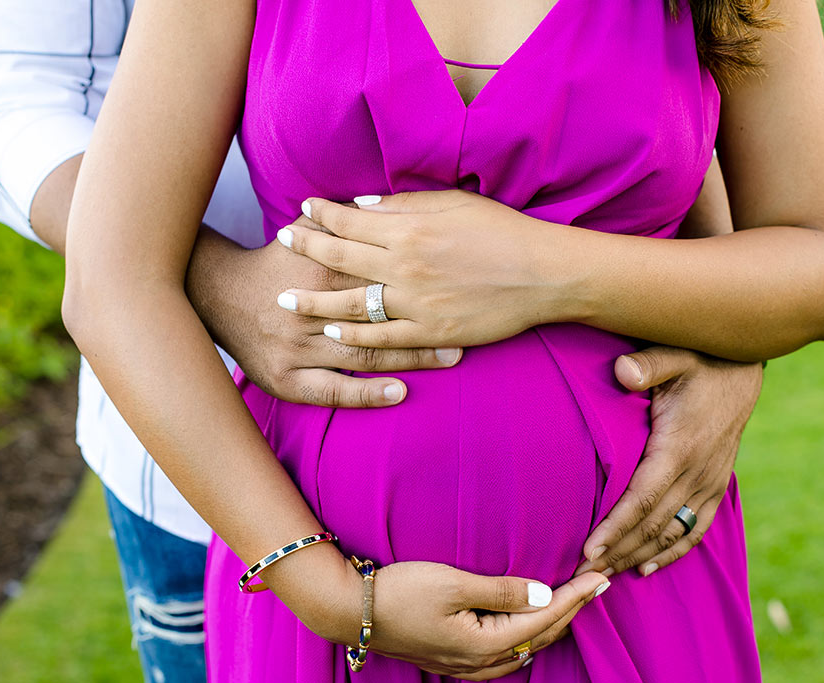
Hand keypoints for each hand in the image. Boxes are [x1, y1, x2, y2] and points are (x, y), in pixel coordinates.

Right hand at [185, 213, 462, 406]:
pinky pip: (333, 391)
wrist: (217, 294)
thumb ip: (342, 222)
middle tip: (470, 329)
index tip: (462, 284)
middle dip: (426, 323)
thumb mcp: (305, 233)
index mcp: (322, 270)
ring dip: (410, 358)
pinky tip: (399, 394)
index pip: (380, 274)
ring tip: (451, 359)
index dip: (422, 279)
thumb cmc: (274, 261)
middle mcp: (313, 310)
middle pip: (380, 317)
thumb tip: (380, 200)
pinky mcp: (288, 379)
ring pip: (364, 354)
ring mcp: (300, 348)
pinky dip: (367, 393)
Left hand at [275, 191, 564, 348]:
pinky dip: (354, 336)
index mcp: (410, 230)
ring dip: (315, 302)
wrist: (543, 275)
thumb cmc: (503, 232)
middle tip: (279, 244)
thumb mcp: (455, 204)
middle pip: (340, 259)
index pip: (351, 221)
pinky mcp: (431, 333)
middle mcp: (404, 266)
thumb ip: (405, 205)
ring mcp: (416, 303)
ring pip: (352, 305)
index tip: (302, 210)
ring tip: (287, 300)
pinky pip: (382, 337)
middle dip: (305, 250)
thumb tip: (363, 205)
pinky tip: (333, 333)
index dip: (322, 215)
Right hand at [368, 562, 608, 679]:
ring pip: (525, 649)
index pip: (544, 619)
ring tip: (574, 602)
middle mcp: (479, 662)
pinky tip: (532, 628)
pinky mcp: (453, 660)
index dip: (575, 597)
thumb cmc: (400, 591)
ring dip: (553, 624)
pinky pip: (506, 655)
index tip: (600, 576)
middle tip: (597, 583)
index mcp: (484, 644)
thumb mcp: (453, 583)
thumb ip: (502, 591)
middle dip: (572, 609)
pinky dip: (528, 637)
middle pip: (541, 638)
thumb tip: (544, 594)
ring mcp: (465, 665)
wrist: (350, 610)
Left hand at [576, 346, 762, 576]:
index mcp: (680, 446)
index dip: (616, 527)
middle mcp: (697, 471)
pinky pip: (695, 528)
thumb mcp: (675, 355)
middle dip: (618, 550)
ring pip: (672, 533)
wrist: (742, 369)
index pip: (644, 498)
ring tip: (606, 575)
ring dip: (638, 555)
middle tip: (584, 572)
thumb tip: (622, 371)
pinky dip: (672, 552)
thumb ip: (648, 364)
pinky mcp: (716, 485)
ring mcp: (709, 482)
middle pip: (653, 525)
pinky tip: (647, 567)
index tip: (590, 549)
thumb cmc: (699, 360)